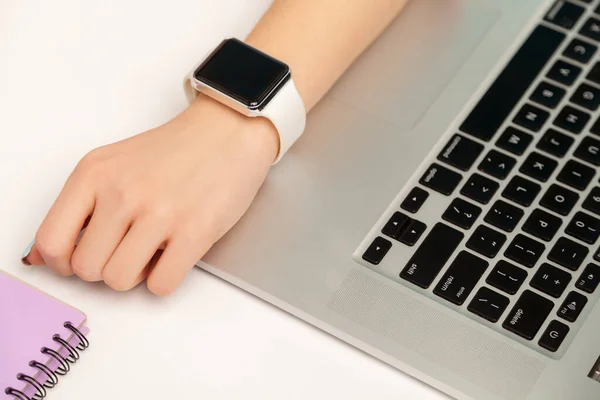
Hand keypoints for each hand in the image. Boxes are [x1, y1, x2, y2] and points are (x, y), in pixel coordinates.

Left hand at [22, 95, 278, 294]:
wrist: (228, 132)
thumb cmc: (175, 151)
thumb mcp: (114, 162)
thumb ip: (83, 202)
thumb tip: (52, 256)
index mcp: (94, 173)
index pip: (50, 242)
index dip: (63, 263)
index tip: (80, 260)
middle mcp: (122, 192)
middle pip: (87, 268)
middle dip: (106, 268)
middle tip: (127, 251)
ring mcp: (160, 213)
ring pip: (119, 281)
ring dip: (135, 276)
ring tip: (152, 251)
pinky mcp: (195, 231)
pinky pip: (160, 286)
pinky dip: (164, 280)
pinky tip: (174, 256)